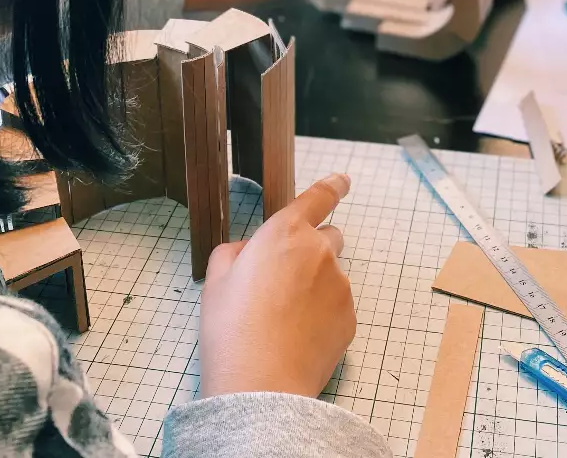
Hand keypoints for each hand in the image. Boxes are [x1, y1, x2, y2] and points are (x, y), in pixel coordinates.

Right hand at [199, 173, 355, 397]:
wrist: (260, 387)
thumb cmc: (231, 329)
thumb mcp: (216, 279)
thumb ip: (236, 251)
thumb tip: (250, 251)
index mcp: (285, 233)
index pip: (318, 197)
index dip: (332, 186)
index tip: (343, 180)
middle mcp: (320, 251)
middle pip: (329, 237)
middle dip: (312, 249)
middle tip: (285, 280)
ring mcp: (340, 286)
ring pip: (332, 276)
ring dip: (315, 287)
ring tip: (284, 321)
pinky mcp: (350, 319)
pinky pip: (337, 307)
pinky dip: (323, 316)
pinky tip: (298, 339)